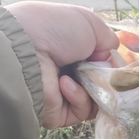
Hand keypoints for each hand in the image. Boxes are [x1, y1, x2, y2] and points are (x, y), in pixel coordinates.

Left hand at [6, 1, 118, 129]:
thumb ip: (107, 38)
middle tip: (102, 70)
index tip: (115, 61)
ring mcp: (62, 95)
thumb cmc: (54, 29)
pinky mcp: (59, 114)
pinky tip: (64, 84)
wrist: (23, 51)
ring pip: (96, 100)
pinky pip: (82, 111)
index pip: (99, 62)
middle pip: (100, 83)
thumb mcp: (88, 23)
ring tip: (80, 75)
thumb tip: (112, 54)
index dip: (110, 62)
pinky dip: (78, 98)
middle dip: (105, 77)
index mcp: (70, 50)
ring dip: (92, 87)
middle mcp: (66, 72)